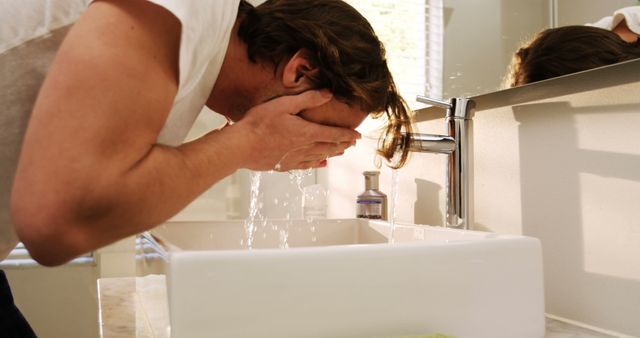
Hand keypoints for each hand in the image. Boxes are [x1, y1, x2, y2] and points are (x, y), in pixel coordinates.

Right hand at [233, 90, 360, 170]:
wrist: (241, 147)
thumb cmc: (259, 124)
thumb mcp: (284, 104)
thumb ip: (307, 99)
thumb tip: (328, 94)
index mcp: (307, 133)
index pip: (334, 134)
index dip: (347, 134)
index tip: (358, 135)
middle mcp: (304, 148)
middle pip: (329, 147)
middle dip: (343, 144)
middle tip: (353, 143)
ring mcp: (295, 158)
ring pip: (320, 157)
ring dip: (332, 154)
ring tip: (341, 151)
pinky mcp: (284, 165)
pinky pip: (306, 165)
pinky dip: (316, 164)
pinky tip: (320, 163)